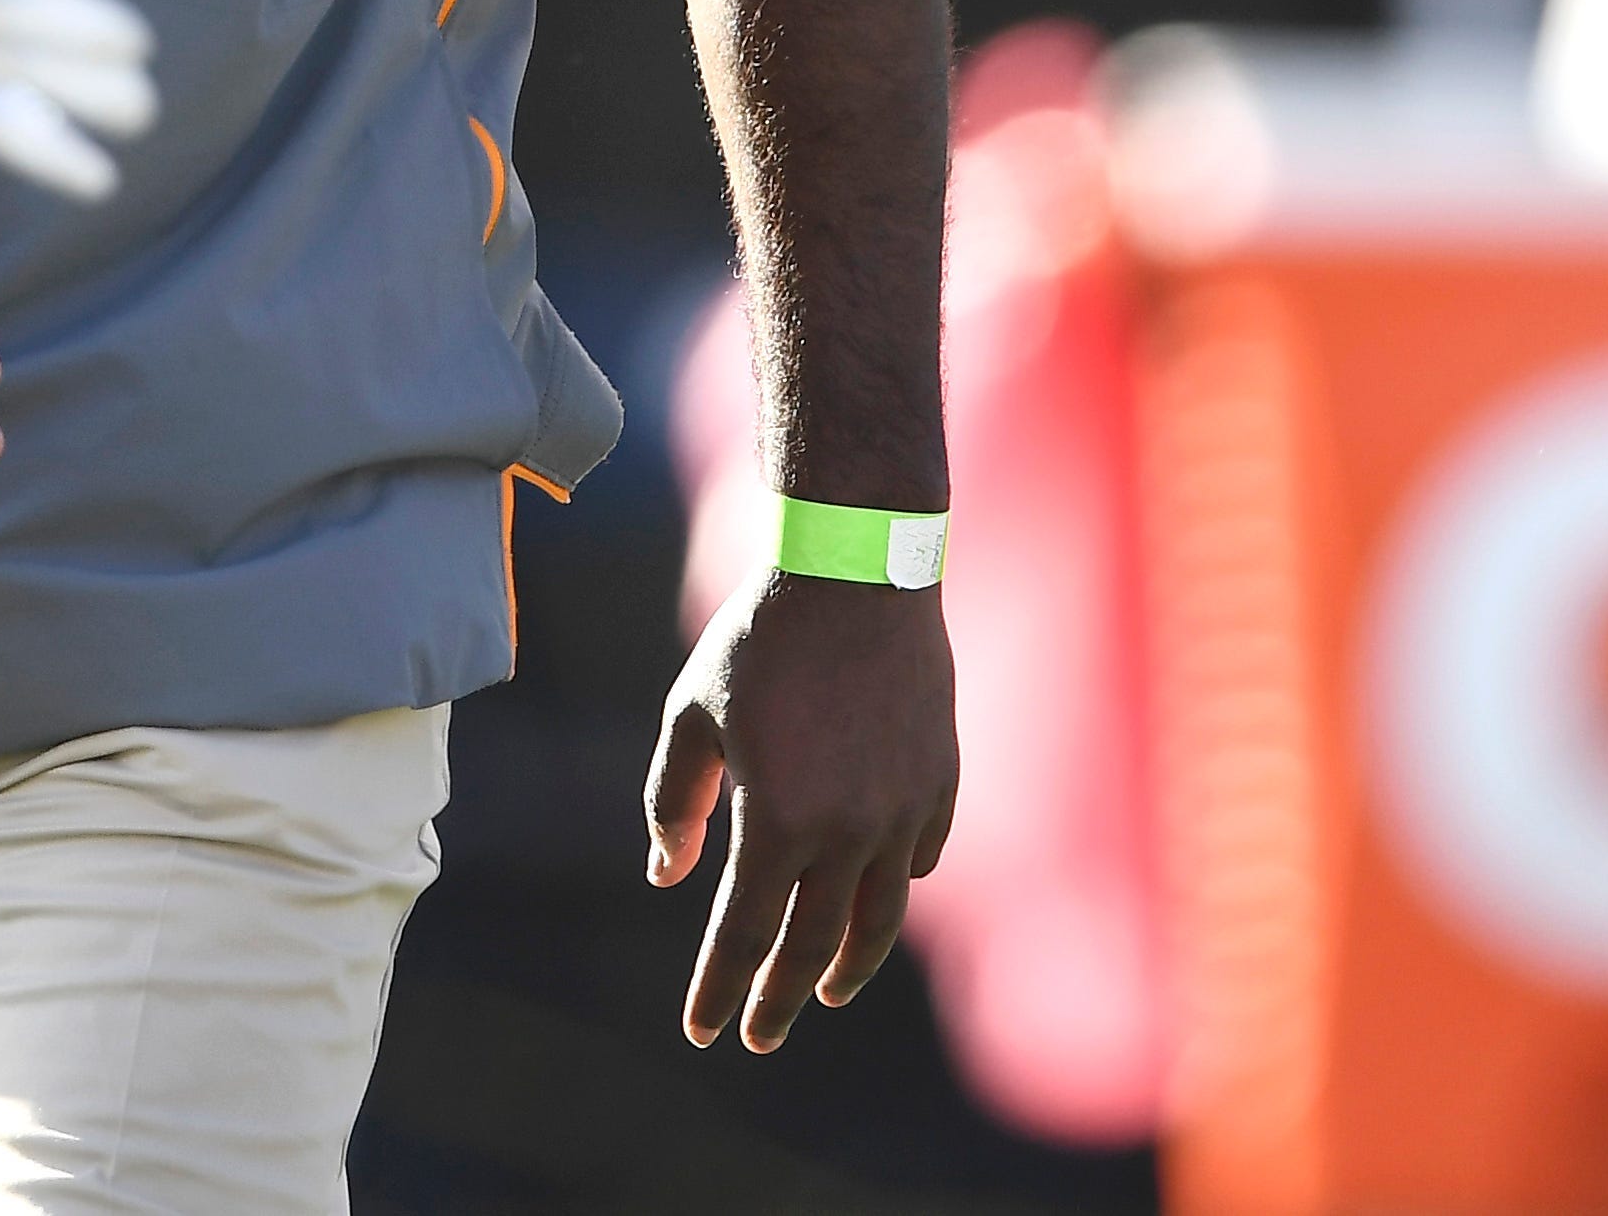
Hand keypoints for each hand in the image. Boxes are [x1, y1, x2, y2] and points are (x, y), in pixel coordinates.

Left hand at [641, 569, 958, 1051]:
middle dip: (781, 997)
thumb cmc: (760, 638)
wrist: (857, 572)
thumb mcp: (693, 713)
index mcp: (777, 819)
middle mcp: (848, 831)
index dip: (719, 989)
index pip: (742, 933)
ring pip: (878, 917)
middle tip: (761, 1035)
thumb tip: (666, 876)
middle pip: (814, 945)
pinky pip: (920, 858)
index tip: (702, 1033)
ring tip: (826, 992)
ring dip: (849, 966)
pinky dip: (894, 887)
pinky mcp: (941, 786)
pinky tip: (875, 899)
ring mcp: (904, 812)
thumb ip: (674, 801)